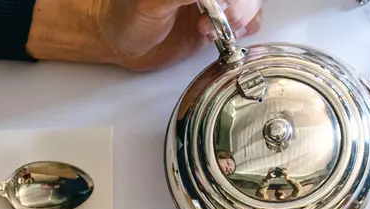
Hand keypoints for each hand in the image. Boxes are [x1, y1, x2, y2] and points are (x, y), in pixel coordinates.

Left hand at [26, 0, 263, 70]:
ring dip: (241, 18)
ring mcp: (213, 5)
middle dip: (238, 7)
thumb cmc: (126, 18)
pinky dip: (245, 29)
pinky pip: (246, 23)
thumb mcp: (153, 3)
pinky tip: (226, 35)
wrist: (119, 44)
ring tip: (216, 29)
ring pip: (249, 6)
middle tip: (221, 20)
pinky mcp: (216, 26)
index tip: (222, 7)